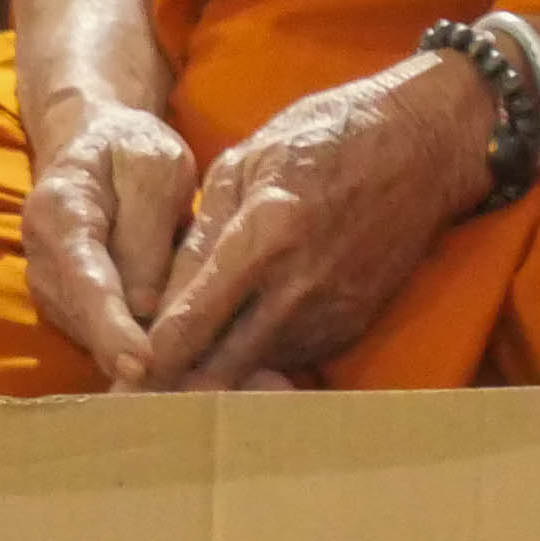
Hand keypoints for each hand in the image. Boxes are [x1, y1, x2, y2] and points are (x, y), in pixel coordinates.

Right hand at [23, 100, 201, 383]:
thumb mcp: (153, 168)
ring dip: (144, 362)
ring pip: (97, 338)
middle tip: (198, 386)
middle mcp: (44, 261)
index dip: (112, 327)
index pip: (84, 281)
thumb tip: (145, 308)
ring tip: (211, 380)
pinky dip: (145, 353)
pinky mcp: (75, 309)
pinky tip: (196, 366)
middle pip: (88, 321)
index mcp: (57, 214)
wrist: (98, 145)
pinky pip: (107, 339)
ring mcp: (55, 291)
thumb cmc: (132, 151)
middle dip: (133, 357)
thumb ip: (146, 232)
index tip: (142, 363)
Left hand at [132, 57, 494, 392]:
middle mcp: (300, 286)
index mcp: (267, 235)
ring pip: (254, 369)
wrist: (427, 143)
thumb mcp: (247, 162)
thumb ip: (200, 234)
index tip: (112, 383)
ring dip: (216, 376)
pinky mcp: (354, 323)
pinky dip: (260, 356)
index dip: (145, 360)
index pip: (189, 323)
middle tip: (130, 405)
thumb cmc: (330, 135)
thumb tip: (158, 301)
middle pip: (218, 367)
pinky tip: (239, 343)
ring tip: (177, 380)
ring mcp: (333, 310)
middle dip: (172, 389)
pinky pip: (290, 355)